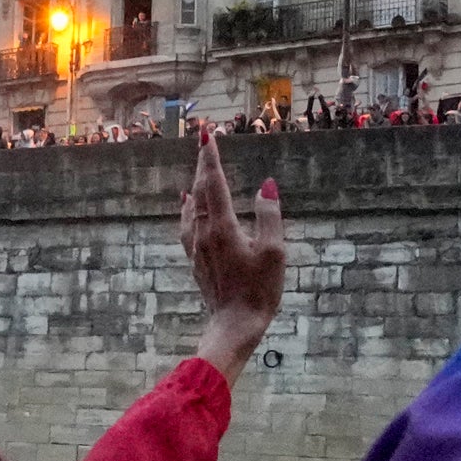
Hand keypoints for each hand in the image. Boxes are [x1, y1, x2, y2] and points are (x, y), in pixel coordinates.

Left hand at [179, 131, 286, 377]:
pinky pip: (187, 225)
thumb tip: (265, 185)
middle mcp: (204, 233)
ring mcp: (197, 247)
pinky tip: (186, 204)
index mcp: (223, 227)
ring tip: (199, 167)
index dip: (211, 158)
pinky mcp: (196, 260)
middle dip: (204, 165)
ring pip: (192, 207)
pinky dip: (188, 208)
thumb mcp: (274, 252)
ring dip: (197, 184)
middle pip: (201, 191)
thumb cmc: (259, 291)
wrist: (234, 325)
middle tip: (205, 142)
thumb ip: (269, 215)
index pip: (214, 183)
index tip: (208, 135)